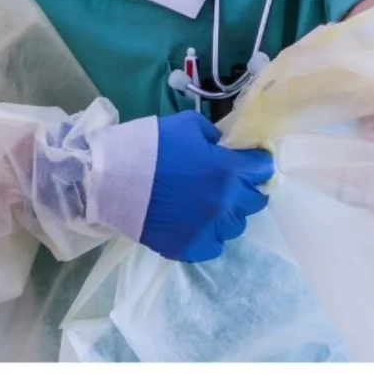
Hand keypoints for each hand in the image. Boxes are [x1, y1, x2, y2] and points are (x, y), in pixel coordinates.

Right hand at [141, 111, 274, 261]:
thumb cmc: (149, 146)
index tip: (249, 160)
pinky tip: (195, 223)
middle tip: (228, 181)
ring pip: (235, 225)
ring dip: (227, 212)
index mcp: (229, 171)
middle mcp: (226, 204)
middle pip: (255, 200)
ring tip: (206, 204)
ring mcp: (209, 229)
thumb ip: (214, 137)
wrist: (110, 179)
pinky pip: (214, 245)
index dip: (257, 162)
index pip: (263, 169)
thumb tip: (224, 148)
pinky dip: (209, 234)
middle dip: (246, 187)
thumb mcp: (187, 126)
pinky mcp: (190, 248)